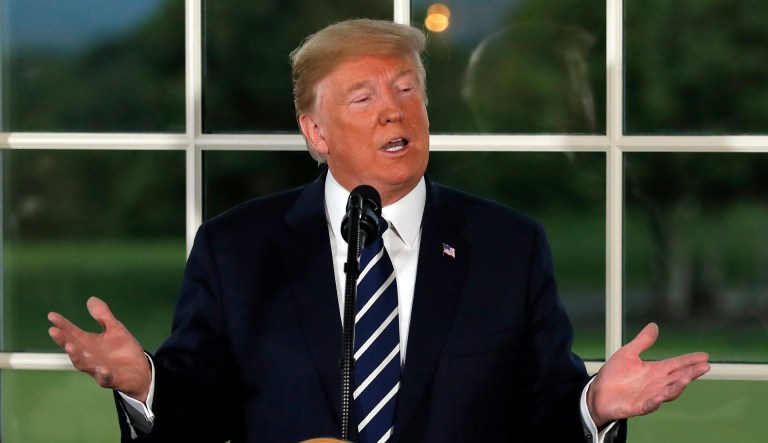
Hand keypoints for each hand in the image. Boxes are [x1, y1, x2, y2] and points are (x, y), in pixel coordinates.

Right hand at [48, 296, 150, 402]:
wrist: (140, 371)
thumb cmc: (122, 350)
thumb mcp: (114, 329)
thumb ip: (103, 316)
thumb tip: (90, 299)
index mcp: (89, 343)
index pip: (72, 333)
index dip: (63, 324)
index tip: (52, 315)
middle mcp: (89, 356)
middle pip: (74, 348)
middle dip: (64, 340)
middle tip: (54, 331)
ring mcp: (98, 368)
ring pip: (84, 364)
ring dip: (76, 356)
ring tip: (70, 347)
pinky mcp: (110, 379)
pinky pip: (105, 378)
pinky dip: (103, 374)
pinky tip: (103, 370)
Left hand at [587, 322, 709, 427]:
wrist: (598, 393)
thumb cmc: (615, 375)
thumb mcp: (628, 353)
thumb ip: (642, 342)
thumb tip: (654, 325)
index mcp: (655, 371)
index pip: (677, 364)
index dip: (690, 360)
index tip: (705, 356)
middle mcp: (656, 384)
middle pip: (678, 378)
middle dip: (691, 373)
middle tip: (704, 366)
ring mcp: (649, 396)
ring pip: (668, 392)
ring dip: (677, 386)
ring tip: (686, 378)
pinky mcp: (638, 407)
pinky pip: (649, 405)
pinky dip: (655, 402)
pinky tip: (659, 397)